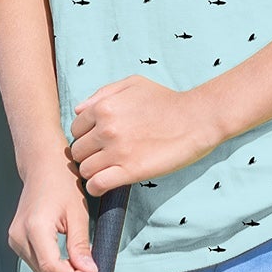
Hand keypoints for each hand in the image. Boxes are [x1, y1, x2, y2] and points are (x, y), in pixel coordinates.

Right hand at [9, 154, 98, 271]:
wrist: (42, 165)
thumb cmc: (60, 182)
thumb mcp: (78, 213)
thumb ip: (81, 246)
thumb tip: (88, 271)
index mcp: (35, 227)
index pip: (53, 269)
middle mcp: (19, 235)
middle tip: (89, 265)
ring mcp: (15, 238)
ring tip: (77, 256)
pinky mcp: (16, 240)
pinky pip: (36, 263)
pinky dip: (52, 264)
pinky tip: (64, 252)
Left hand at [68, 77, 220, 193]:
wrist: (195, 119)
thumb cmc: (165, 100)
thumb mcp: (132, 84)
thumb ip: (102, 93)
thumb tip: (79, 110)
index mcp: (103, 107)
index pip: (75, 129)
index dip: (85, 137)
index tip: (96, 142)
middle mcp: (105, 129)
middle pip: (78, 151)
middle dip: (87, 155)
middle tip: (101, 158)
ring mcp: (117, 151)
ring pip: (85, 169)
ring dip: (92, 172)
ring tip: (105, 171)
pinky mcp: (130, 171)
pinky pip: (97, 185)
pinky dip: (96, 188)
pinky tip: (104, 185)